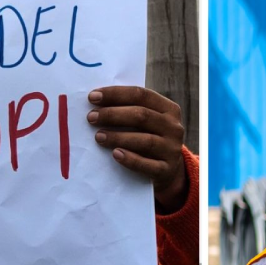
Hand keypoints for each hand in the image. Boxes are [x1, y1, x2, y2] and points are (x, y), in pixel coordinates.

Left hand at [87, 86, 186, 210]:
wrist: (168, 170)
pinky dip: (130, 159)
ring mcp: (172, 149)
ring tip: (98, 136)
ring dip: (119, 137)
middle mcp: (173, 127)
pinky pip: (147, 165)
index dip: (116, 94)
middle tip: (91, 117)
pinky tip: (115, 154)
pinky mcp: (167, 170)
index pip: (141, 95)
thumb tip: (96, 103)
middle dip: (113, 114)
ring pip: (145, 140)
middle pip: (142, 116)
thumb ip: (129, 110)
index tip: (92, 97)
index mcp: (168, 109)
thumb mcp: (147, 122)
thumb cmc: (149, 138)